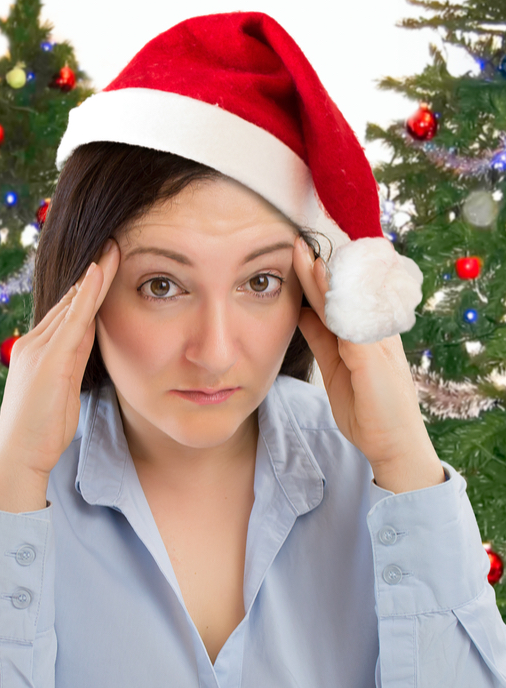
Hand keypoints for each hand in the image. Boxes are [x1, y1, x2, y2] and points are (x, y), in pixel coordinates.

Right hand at [0, 238, 120, 510]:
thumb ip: (72, 365)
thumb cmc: (41, 431)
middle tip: (113, 243)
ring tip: (112, 249)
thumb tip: (87, 344)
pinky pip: (72, 321)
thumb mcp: (62, 392)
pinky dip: (86, 295)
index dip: (87, 289)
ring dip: (93, 276)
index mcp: (38, 351)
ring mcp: (39, 350)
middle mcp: (34, 343)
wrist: (18, 455)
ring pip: (71, 305)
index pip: (67, 313)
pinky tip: (98, 274)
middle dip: (92, 273)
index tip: (104, 266)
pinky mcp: (48, 360)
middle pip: (69, 302)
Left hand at [293, 237, 441, 487]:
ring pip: (349, 305)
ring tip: (306, 256)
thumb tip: (302, 312)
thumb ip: (321, 338)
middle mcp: (372, 332)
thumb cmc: (366, 407)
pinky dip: (339, 308)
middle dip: (318, 268)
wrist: (392, 444)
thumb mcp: (335, 366)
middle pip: (342, 294)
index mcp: (361, 333)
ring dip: (327, 280)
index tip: (295, 254)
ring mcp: (376, 343)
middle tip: (296, 243)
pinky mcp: (374, 358)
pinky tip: (325, 294)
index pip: (337, 299)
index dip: (316, 277)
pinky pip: (354, 326)